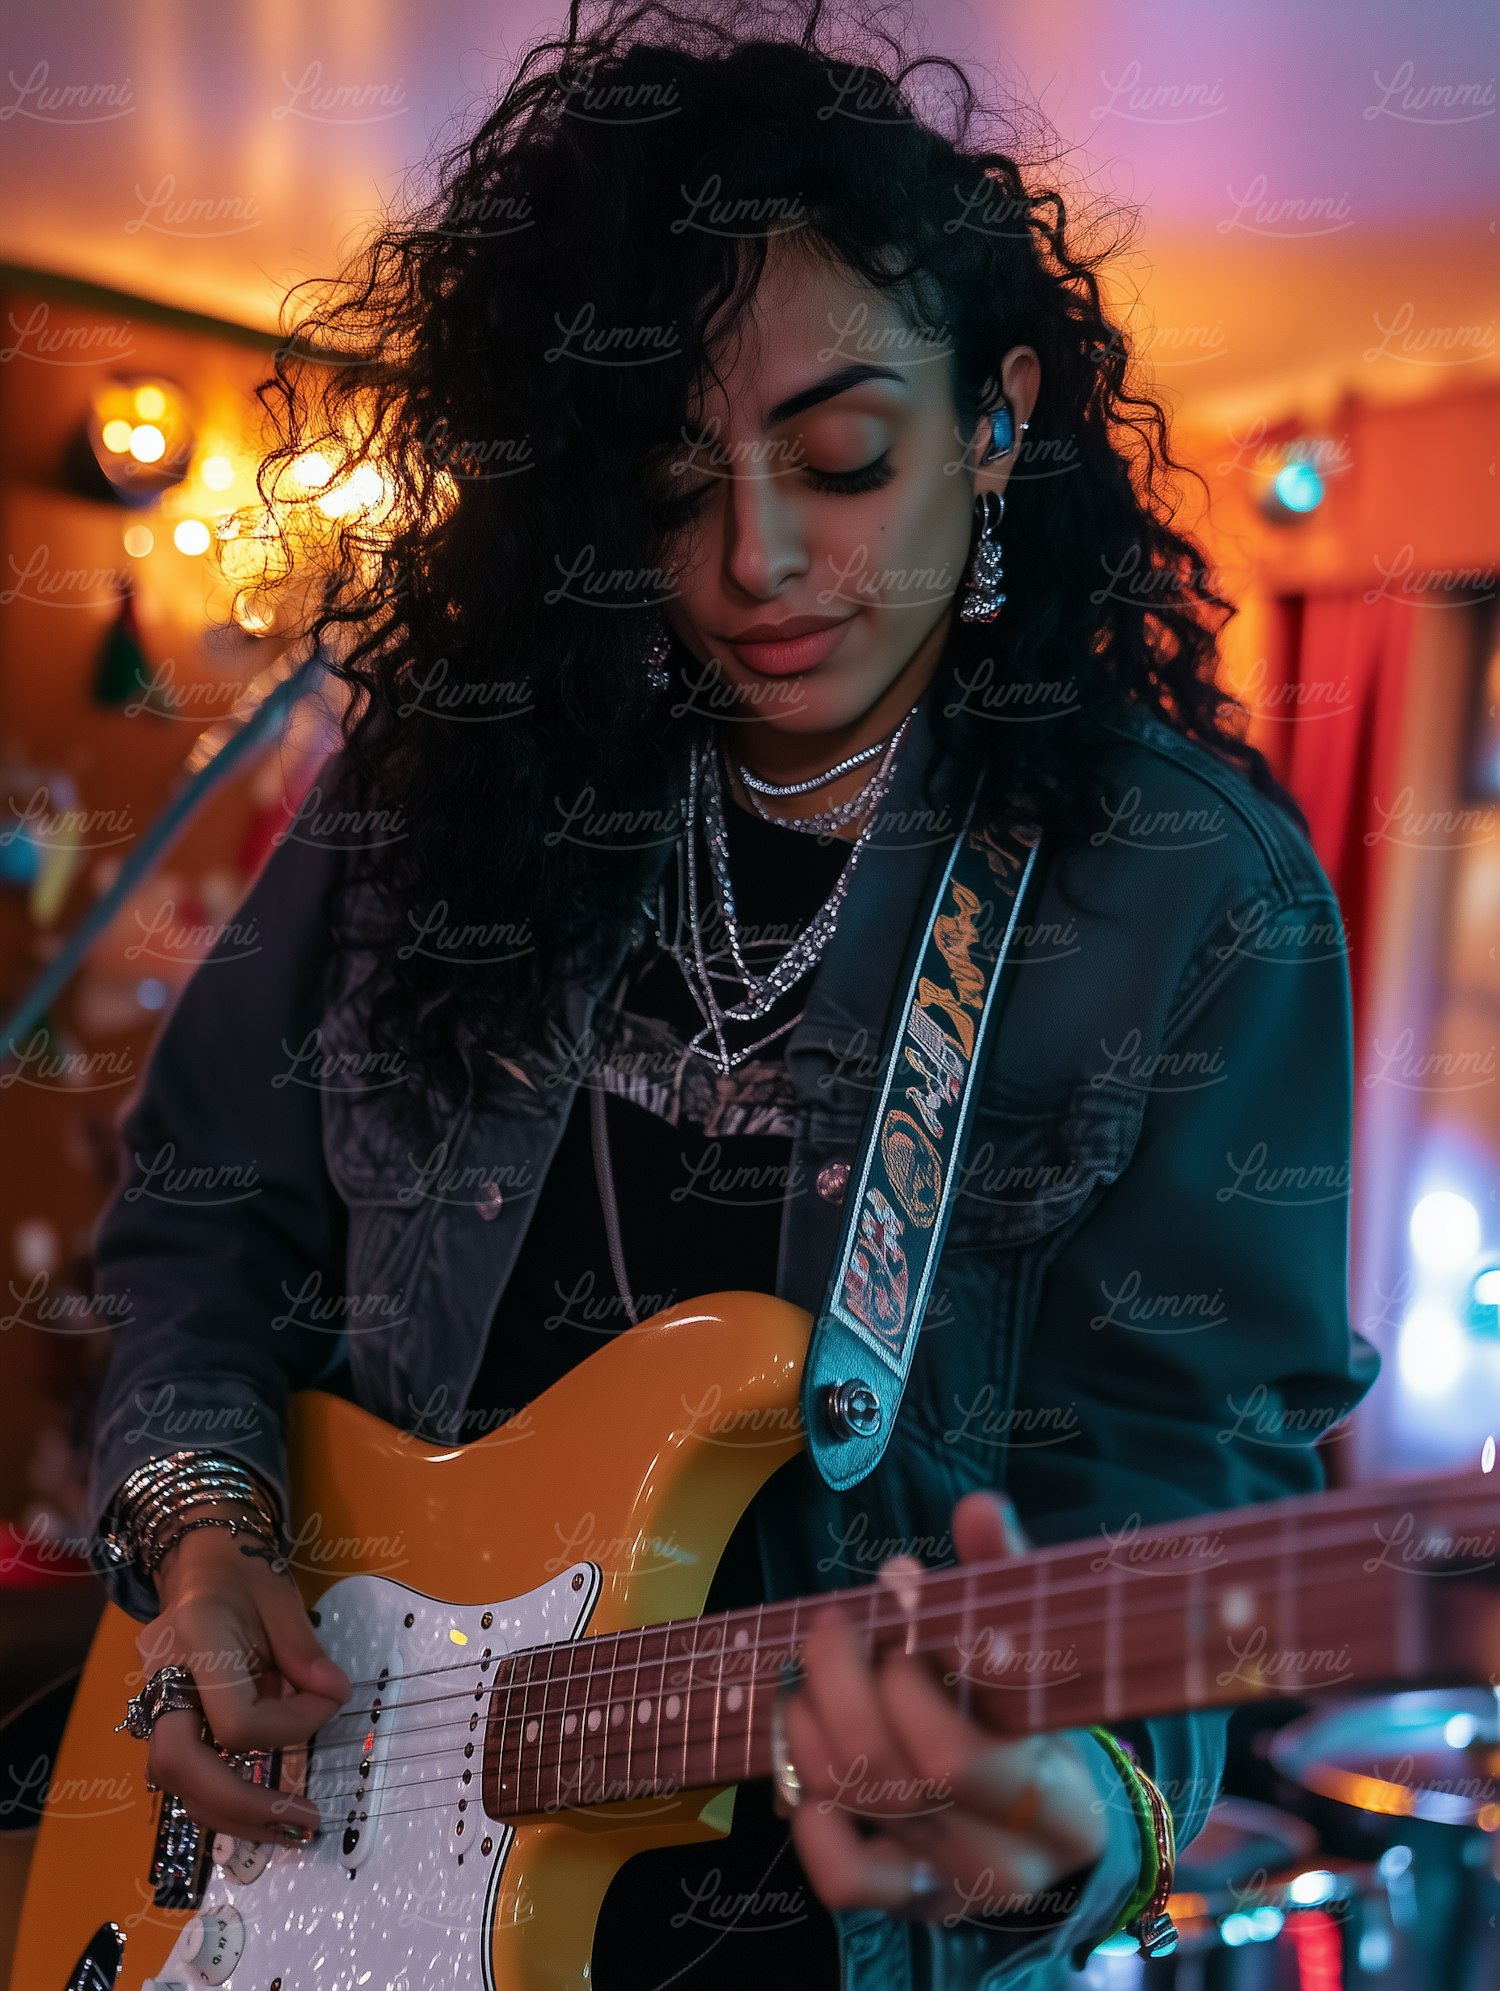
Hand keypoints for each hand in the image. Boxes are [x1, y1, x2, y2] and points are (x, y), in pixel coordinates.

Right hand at [133, 1516, 350, 1843]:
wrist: (200, 1560)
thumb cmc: (245, 1574)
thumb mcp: (283, 1600)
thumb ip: (305, 1653)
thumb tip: (335, 1698)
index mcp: (195, 1638)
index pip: (237, 1719)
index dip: (292, 1725)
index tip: (329, 1699)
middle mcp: (161, 1675)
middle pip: (181, 1766)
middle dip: (243, 1805)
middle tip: (302, 1823)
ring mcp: (151, 1698)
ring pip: (173, 1780)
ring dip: (231, 1813)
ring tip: (289, 1827)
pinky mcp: (160, 1716)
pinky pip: (182, 1768)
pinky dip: (220, 1793)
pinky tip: (260, 1807)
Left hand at [775, 1490, 1107, 1927]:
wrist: (1053, 1813)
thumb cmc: (1039, 1710)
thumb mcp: (1038, 1643)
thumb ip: (1008, 1576)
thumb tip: (980, 1510)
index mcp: (1061, 1804)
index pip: (963, 1760)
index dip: (914, 1684)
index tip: (906, 1617)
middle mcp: (1008, 1863)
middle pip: (897, 1779)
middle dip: (847, 1684)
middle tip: (837, 1626)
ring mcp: (951, 1887)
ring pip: (859, 1806)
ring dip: (815, 1720)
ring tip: (814, 1666)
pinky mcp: (905, 1900)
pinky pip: (842, 1877)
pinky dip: (810, 1811)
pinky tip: (811, 1750)